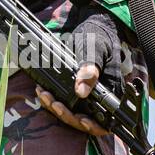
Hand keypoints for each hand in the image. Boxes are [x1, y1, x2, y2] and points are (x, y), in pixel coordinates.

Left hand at [35, 8, 122, 136]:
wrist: (91, 28)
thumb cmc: (98, 36)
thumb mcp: (94, 49)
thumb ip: (90, 69)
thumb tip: (82, 92)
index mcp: (112, 90)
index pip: (106, 121)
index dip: (92, 125)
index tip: (79, 119)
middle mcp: (100, 96)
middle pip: (85, 121)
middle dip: (67, 115)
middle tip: (53, 102)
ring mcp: (88, 95)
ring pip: (72, 113)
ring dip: (56, 108)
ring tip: (44, 95)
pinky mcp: (76, 91)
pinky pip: (65, 102)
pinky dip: (53, 100)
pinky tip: (42, 91)